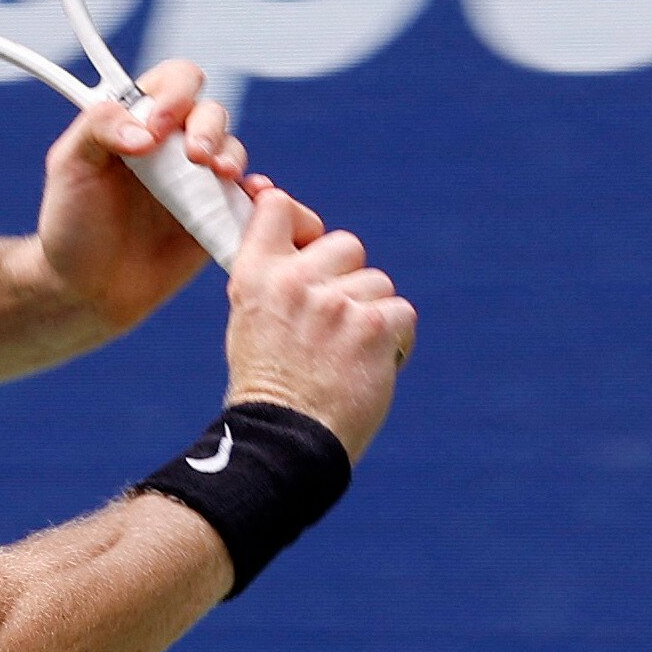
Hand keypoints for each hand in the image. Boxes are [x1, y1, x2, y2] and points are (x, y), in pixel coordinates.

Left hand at [30, 61, 253, 338]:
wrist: (87, 292)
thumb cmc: (71, 226)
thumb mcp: (68, 166)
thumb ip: (98, 127)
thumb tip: (146, 132)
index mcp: (138, 121)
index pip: (173, 82)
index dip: (173, 96)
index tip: (154, 130)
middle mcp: (172, 145)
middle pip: (211, 112)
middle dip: (208, 127)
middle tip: (195, 157)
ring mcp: (197, 181)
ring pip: (232, 150)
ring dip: (230, 155)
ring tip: (220, 176)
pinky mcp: (216, 217)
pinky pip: (247, 198)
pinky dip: (257, 192)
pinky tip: (252, 194)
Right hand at [219, 189, 415, 457]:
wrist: (286, 443)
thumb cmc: (269, 389)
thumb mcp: (251, 322)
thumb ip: (274, 279)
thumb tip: (304, 243)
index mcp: (255, 277)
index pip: (278, 208)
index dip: (301, 221)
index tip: (306, 244)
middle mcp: (294, 282)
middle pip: (346, 245)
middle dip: (348, 280)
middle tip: (332, 326)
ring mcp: (336, 303)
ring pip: (378, 284)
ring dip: (372, 317)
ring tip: (347, 357)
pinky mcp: (374, 326)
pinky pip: (401, 313)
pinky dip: (394, 341)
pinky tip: (370, 367)